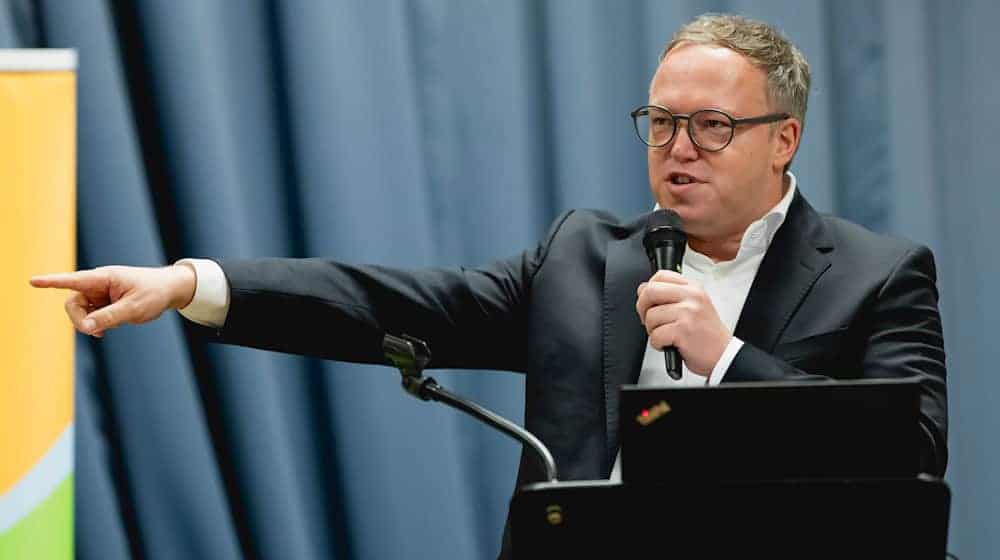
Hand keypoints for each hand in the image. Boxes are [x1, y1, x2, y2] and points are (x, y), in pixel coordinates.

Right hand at [29, 264, 196, 336]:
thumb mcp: (134, 308)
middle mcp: (98, 284)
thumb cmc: (154, 293)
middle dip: (79, 319)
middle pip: (73, 303)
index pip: (73, 280)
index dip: (52, 282)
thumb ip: (109, 317)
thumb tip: (85, 326)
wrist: (170, 290)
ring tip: (107, 329)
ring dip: (89, 323)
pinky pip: (91, 316)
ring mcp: (100, 294)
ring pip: (81, 311)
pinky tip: (104, 330)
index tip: (33, 281)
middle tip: (94, 332)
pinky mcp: (104, 303)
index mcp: (104, 278)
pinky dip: (95, 324)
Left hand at [635, 270, 730, 375]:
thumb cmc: (707, 334)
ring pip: (650, 316)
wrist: (723, 355)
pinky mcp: (683, 330)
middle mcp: (692, 297)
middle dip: (642, 308)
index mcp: (693, 288)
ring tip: (667, 335)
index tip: (651, 302)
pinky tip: (669, 344)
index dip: (648, 289)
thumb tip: (643, 289)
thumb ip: (672, 295)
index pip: (661, 275)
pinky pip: (655, 335)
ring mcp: (688, 313)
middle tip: (650, 320)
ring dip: (652, 330)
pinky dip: (658, 344)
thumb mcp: (695, 306)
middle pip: (650, 291)